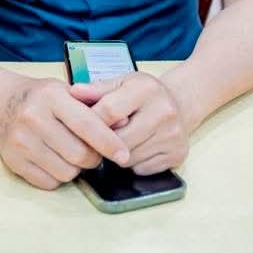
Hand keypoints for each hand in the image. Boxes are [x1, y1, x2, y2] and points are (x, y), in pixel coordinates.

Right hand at [0, 77, 130, 189]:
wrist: (1, 102)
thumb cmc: (42, 98)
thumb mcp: (68, 92)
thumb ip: (96, 108)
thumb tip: (125, 124)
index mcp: (51, 96)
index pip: (87, 125)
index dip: (109, 143)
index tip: (124, 155)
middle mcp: (33, 118)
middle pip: (79, 155)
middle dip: (93, 158)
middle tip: (92, 151)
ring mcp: (21, 141)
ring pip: (66, 172)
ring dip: (76, 168)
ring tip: (70, 152)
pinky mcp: (13, 161)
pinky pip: (49, 182)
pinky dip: (58, 176)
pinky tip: (54, 159)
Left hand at [72, 73, 190, 174]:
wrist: (178, 103)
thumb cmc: (142, 94)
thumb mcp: (121, 83)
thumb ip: (96, 89)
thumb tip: (74, 93)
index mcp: (146, 89)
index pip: (109, 111)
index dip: (91, 122)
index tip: (81, 126)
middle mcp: (164, 111)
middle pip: (119, 140)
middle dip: (104, 142)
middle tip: (100, 138)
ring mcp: (173, 135)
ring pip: (129, 158)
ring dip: (117, 155)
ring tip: (120, 141)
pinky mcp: (178, 154)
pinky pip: (142, 169)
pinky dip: (134, 164)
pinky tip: (136, 148)